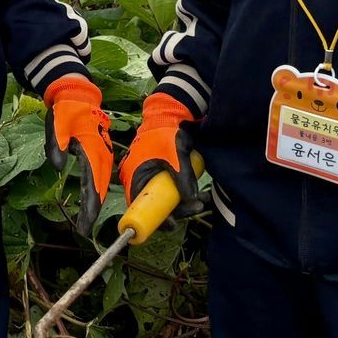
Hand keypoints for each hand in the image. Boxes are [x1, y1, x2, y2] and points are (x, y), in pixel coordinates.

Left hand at [42, 75, 112, 227]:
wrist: (78, 95)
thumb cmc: (66, 111)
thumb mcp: (57, 124)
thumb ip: (56, 145)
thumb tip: (58, 166)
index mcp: (91, 151)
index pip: (92, 186)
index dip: (89, 208)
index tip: (84, 226)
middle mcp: (101, 156)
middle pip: (100, 190)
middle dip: (93, 211)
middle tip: (84, 230)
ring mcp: (104, 154)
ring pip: (103, 184)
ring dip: (96, 203)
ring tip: (88, 221)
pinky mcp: (101, 153)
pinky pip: (102, 177)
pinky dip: (98, 191)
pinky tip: (92, 200)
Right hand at [117, 92, 202, 221]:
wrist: (172, 113)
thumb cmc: (167, 132)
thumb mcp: (175, 156)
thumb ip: (182, 178)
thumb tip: (191, 200)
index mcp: (134, 174)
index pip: (138, 204)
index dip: (152, 217)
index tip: (172, 223)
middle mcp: (141, 178)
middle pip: (155, 205)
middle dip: (177, 209)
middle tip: (196, 207)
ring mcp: (153, 177)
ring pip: (167, 199)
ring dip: (184, 203)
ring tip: (202, 200)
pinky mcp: (164, 174)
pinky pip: (173, 191)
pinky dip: (185, 194)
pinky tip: (200, 194)